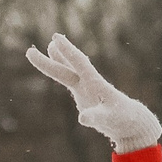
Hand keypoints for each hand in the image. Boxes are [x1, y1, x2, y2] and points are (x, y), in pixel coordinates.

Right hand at [25, 34, 161, 151]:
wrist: (130, 122)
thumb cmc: (121, 119)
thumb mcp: (108, 119)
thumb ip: (96, 117)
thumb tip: (83, 118)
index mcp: (95, 83)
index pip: (79, 63)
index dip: (67, 51)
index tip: (56, 39)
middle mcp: (89, 82)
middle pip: (67, 68)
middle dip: (52, 59)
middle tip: (30, 51)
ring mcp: (86, 88)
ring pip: (67, 71)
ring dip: (57, 60)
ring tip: (49, 46)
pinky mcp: (84, 95)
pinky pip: (70, 79)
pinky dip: (62, 71)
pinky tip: (57, 64)